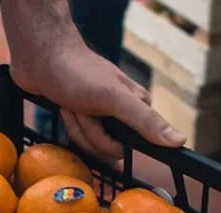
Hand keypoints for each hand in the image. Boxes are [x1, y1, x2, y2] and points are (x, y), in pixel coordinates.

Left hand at [1, 1, 185, 158]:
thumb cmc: (78, 71)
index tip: (99, 120)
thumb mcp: (114, 98)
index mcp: (138, 108)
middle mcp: (123, 114)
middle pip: (108, 149)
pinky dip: (69, 123)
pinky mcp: (84, 118)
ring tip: (72, 104)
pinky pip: (79, 137)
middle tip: (82, 107)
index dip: (110, 141)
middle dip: (88, 131)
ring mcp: (103, 117)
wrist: (41, 55)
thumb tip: (179, 141)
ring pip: (91, 144)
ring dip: (76, 125)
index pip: (131, 147)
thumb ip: (146, 121)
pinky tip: (65, 107)